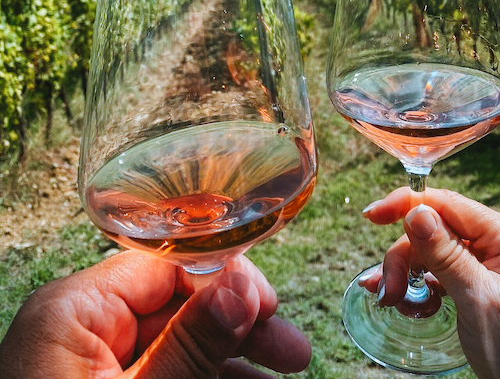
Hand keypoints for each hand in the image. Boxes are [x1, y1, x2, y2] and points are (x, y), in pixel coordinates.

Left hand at [0, 250, 310, 378]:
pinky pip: (159, 374)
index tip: (270, 306)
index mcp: (74, 310)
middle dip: (238, 327)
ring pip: (175, 345)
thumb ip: (191, 345)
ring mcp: (89, 365)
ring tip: (284, 375)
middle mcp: (80, 328)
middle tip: (290, 352)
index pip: (164, 266)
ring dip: (231, 362)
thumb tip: (243, 285)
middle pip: (176, 306)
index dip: (224, 279)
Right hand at [361, 187, 499, 378]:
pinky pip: (436, 273)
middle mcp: (497, 244)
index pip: (448, 204)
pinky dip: (416, 286)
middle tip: (388, 291)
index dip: (407, 205)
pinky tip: (404, 303)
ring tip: (392, 302)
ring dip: (405, 274)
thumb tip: (413, 210)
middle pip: (433, 229)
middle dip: (404, 256)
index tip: (371, 216)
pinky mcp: (475, 286)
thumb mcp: (479, 299)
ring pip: (429, 252)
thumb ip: (445, 254)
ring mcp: (486, 265)